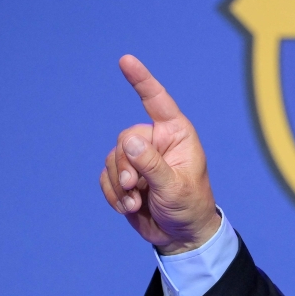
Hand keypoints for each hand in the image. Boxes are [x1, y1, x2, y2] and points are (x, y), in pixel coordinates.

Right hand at [100, 55, 221, 253]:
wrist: (180, 235)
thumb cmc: (188, 206)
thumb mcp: (174, 187)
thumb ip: (152, 165)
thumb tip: (130, 142)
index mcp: (176, 134)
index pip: (157, 101)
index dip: (141, 80)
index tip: (125, 60)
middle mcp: (156, 141)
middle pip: (126, 138)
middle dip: (126, 165)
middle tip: (135, 188)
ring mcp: (139, 159)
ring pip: (113, 158)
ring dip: (119, 184)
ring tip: (135, 202)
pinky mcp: (125, 176)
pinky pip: (105, 176)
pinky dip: (112, 194)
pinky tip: (129, 207)